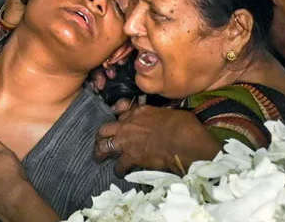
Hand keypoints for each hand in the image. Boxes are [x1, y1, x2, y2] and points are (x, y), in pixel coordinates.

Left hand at [94, 105, 220, 174]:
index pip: (122, 113)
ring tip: (99, 158)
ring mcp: (127, 140)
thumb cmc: (184, 126)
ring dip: (101, 153)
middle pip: (105, 128)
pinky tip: (120, 173)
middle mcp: (128, 124)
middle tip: (101, 141)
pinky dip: (119, 170)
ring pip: (104, 146)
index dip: (119, 120)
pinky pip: (119, 165)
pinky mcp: (130, 156)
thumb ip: (160, 116)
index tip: (119, 125)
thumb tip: (165, 120)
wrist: (184, 141)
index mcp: (139, 111)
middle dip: (101, 135)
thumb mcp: (170, 113)